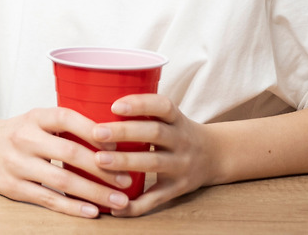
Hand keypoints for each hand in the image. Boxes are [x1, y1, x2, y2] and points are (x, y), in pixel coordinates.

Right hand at [0, 107, 133, 218]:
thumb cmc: (13, 133)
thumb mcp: (35, 120)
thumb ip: (65, 127)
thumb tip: (112, 138)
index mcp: (34, 117)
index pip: (66, 118)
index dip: (93, 130)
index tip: (118, 143)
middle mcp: (25, 138)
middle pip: (69, 153)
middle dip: (103, 168)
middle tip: (127, 179)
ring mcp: (17, 164)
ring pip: (62, 181)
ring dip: (94, 192)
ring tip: (119, 201)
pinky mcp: (13, 187)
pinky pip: (48, 199)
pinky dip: (72, 207)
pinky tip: (92, 211)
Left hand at [89, 94, 217, 216]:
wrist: (215, 156)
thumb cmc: (177, 131)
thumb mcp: (168, 116)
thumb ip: (142, 110)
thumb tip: (92, 101)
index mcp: (177, 119)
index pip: (162, 106)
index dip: (139, 104)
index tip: (114, 105)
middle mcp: (182, 140)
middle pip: (155, 133)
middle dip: (124, 132)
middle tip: (96, 132)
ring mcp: (181, 165)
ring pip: (153, 163)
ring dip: (125, 162)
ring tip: (99, 161)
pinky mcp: (177, 188)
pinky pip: (156, 198)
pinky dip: (135, 205)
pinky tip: (114, 207)